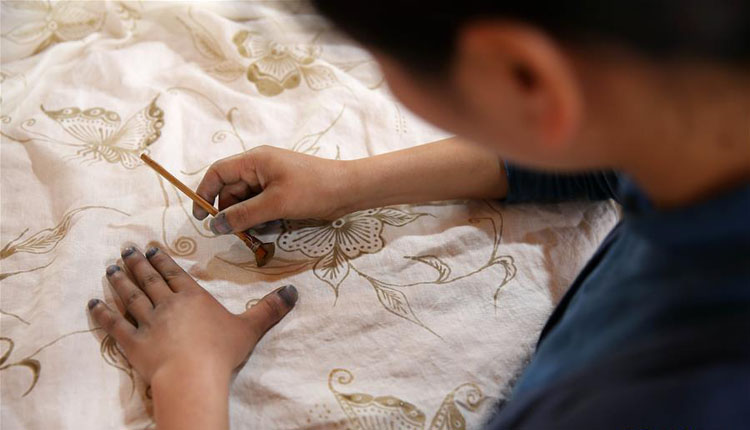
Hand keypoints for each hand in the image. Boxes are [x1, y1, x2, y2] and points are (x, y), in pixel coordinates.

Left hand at [88, 245, 297, 383]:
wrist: (193, 376)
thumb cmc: (222, 352)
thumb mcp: (250, 328)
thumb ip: (269, 309)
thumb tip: (294, 292)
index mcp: (193, 297)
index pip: (174, 273)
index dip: (161, 259)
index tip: (149, 247)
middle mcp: (167, 304)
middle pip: (149, 279)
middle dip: (137, 263)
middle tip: (125, 249)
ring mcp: (147, 322)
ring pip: (130, 296)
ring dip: (119, 281)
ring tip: (110, 267)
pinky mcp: (132, 343)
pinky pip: (114, 325)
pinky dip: (103, 313)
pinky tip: (93, 302)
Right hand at [194, 145, 352, 234]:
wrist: (349, 189)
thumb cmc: (313, 190)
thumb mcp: (275, 204)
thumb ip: (243, 215)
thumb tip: (215, 225)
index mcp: (254, 160)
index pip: (218, 172)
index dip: (205, 193)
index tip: (201, 218)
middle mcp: (259, 166)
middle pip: (230, 189)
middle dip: (228, 212)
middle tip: (234, 235)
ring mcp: (271, 179)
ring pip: (245, 200)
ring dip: (244, 218)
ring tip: (251, 235)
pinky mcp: (282, 191)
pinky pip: (260, 204)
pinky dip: (258, 217)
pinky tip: (265, 230)